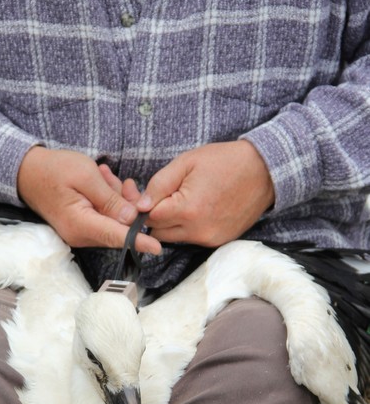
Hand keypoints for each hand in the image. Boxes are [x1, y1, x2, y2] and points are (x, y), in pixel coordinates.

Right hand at [17, 146, 160, 253]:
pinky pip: (103, 218)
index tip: (158, 247)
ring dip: (116, 199)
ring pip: (113, 221)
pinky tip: (101, 182)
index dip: (139, 241)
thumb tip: (130, 219)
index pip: (116, 236)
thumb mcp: (86, 176)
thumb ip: (110, 199)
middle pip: (118, 228)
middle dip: (128, 207)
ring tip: (104, 176)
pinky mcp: (81, 227)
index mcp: (81, 224)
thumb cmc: (54, 169)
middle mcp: (80, 235)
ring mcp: (79, 233)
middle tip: (123, 182)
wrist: (27, 171)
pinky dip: (108, 201)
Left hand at [138, 141, 274, 246]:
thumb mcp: (186, 163)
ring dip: (171, 224)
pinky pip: (192, 239)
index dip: (143, 207)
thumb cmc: (224, 162)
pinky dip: (188, 228)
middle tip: (164, 198)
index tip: (146, 195)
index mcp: (187, 210)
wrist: (264, 172)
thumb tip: (140, 206)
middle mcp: (198, 231)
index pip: (149, 219)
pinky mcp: (219, 241)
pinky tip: (198, 209)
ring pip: (174, 238)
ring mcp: (210, 239)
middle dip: (155, 218)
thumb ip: (159, 184)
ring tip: (183, 201)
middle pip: (158, 234)